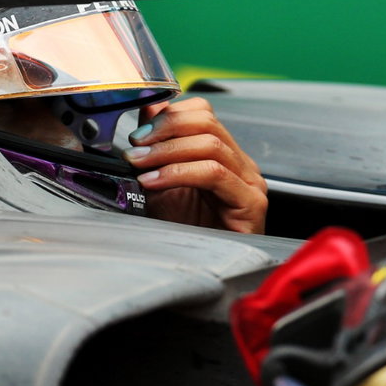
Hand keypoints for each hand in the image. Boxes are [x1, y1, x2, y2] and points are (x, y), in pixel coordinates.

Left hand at [124, 96, 267, 232]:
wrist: (205, 273)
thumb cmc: (189, 236)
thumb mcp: (163, 185)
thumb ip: (157, 151)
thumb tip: (144, 112)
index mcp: (224, 156)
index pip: (203, 114)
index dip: (169, 115)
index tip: (138, 132)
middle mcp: (241, 165)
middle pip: (207, 123)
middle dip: (165, 129)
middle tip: (136, 145)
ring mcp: (249, 182)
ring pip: (210, 145)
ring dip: (166, 151)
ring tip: (139, 164)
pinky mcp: (250, 203)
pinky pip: (214, 174)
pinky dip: (179, 173)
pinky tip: (154, 182)